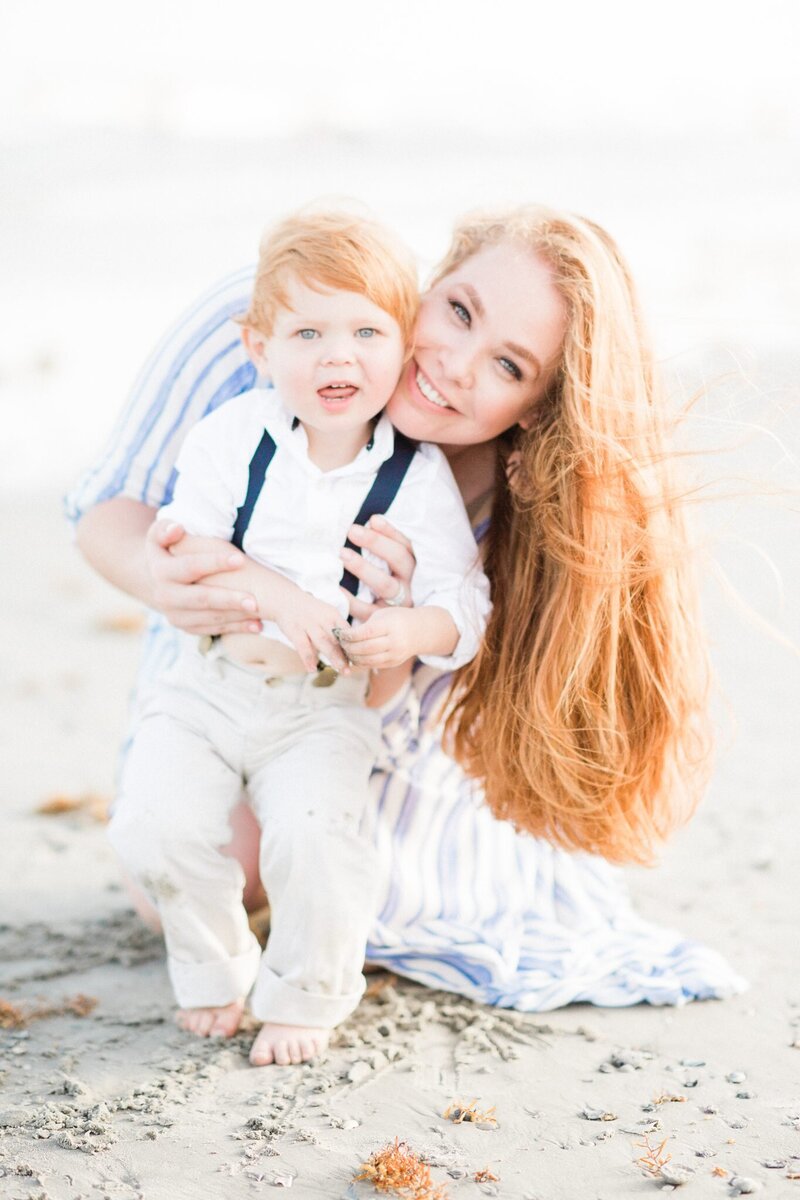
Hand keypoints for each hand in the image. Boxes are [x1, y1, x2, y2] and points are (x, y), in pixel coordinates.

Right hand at [145, 521, 261, 634]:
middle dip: (228, 599)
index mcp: (160, 571)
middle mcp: (165, 596)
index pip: (190, 566)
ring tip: (260, 611)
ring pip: (210, 618)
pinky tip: (256, 625)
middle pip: (201, 598)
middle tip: (254, 601)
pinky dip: (236, 627)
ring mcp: (175, 615)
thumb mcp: (160, 535)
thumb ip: (166, 530)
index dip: (215, 562)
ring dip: (236, 617)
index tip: (240, 560)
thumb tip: (177, 529)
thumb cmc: (168, 549)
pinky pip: (213, 629)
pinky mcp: (186, 627)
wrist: (155, 579)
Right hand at [272, 587, 350, 672]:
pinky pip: (302, 645)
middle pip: (336, 638)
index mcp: (333, 615)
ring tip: (339, 670)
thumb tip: (349, 652)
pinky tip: (311, 669)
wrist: (285, 598)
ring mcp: (308, 624)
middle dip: (344, 655)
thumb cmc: (309, 612)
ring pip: (323, 641)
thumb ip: (335, 631)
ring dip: (332, 656)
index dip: (353, 646)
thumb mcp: (326, 615)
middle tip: (350, 670)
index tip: (358, 660)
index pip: (347, 631)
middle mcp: (322, 619)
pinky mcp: (295, 629)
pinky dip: (307, 658)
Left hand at [337, 607, 419, 669]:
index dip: (350, 635)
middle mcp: (394, 641)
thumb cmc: (397, 619)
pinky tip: (354, 656)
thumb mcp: (383, 614)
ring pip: (368, 660)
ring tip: (345, 650)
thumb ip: (366, 625)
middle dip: (349, 647)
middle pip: (365, 648)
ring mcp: (395, 654)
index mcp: (390, 625)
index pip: (365, 633)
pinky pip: (372, 665)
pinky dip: (360, 662)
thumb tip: (345, 634)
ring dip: (353, 656)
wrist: (421, 631)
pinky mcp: (393, 663)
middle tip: (340, 643)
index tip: (340, 633)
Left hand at [339, 515, 415, 621]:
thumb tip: (370, 522)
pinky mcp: (382, 620)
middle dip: (376, 543)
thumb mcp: (391, 567)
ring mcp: (398, 603)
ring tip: (343, 554)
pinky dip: (350, 599)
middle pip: (398, 559)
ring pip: (385, 584)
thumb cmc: (386, 586)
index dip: (391, 532)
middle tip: (352, 531)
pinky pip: (367, 609)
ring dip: (364, 568)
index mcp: (413, 568)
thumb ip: (384, 546)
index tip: (372, 519)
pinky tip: (335, 587)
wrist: (398, 630)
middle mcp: (409, 584)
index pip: (405, 545)